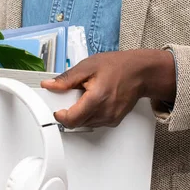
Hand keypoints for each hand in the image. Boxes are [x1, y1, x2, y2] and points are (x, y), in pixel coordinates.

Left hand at [41, 49, 175, 128]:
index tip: (56, 108)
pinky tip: (94, 100)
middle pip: (77, 123)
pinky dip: (90, 113)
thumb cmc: (117, 66)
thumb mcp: (88, 66)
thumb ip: (66, 79)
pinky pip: (95, 122)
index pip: (72, 120)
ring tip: (86, 95)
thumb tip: (49, 85)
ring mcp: (111, 119)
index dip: (60, 115)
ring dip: (80, 112)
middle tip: (73, 95)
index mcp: (97, 98)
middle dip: (70, 111)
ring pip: (86, 123)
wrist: (139, 72)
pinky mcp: (114, 121)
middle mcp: (105, 112)